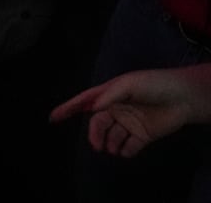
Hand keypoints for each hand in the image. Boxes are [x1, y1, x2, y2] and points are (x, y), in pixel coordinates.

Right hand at [50, 69, 198, 156]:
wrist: (182, 97)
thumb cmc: (153, 84)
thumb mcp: (128, 84)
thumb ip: (108, 95)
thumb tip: (91, 108)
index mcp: (109, 95)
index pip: (84, 102)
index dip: (68, 109)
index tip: (53, 118)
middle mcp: (116, 109)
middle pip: (98, 124)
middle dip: (95, 135)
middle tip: (97, 146)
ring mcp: (129, 123)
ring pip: (111, 137)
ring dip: (109, 144)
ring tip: (113, 149)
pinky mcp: (142, 135)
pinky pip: (129, 146)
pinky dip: (125, 151)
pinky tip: (126, 151)